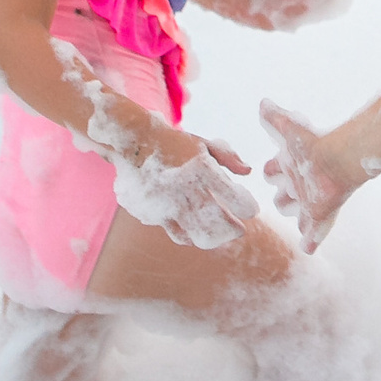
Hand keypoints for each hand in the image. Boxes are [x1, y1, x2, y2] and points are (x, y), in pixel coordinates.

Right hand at [111, 137, 261, 249]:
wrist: (130, 141)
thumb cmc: (173, 142)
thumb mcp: (203, 144)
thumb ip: (228, 157)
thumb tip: (248, 172)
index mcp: (202, 169)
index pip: (236, 199)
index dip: (248, 208)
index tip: (250, 210)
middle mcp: (185, 189)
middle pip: (219, 225)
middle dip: (233, 231)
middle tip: (239, 231)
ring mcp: (166, 204)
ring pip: (198, 236)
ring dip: (212, 239)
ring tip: (218, 235)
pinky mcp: (150, 214)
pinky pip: (176, 234)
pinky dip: (189, 235)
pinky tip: (194, 230)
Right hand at [260, 99, 354, 252]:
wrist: (339, 159)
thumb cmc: (314, 142)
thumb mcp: (289, 128)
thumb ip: (275, 117)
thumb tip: (263, 102)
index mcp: (291, 164)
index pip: (273, 172)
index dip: (271, 171)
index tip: (270, 171)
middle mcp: (300, 184)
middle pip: (285, 197)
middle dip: (284, 199)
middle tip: (285, 198)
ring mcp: (310, 201)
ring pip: (299, 215)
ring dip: (299, 219)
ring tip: (301, 222)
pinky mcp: (320, 215)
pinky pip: (313, 232)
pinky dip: (310, 240)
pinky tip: (308, 247)